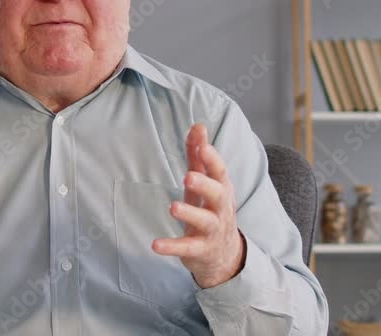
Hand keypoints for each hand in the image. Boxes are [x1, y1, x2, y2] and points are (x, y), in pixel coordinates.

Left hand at [152, 123, 245, 288]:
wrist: (224, 255)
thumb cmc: (211, 211)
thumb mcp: (205, 183)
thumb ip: (199, 156)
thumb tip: (198, 125)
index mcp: (221, 190)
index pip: (220, 172)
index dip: (212, 159)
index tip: (203, 146)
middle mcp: (220, 209)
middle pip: (218, 195)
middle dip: (205, 185)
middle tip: (188, 175)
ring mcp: (212, 231)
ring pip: (205, 222)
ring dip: (189, 214)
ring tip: (173, 207)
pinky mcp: (200, 250)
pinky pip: (187, 248)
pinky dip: (172, 246)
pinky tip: (155, 244)